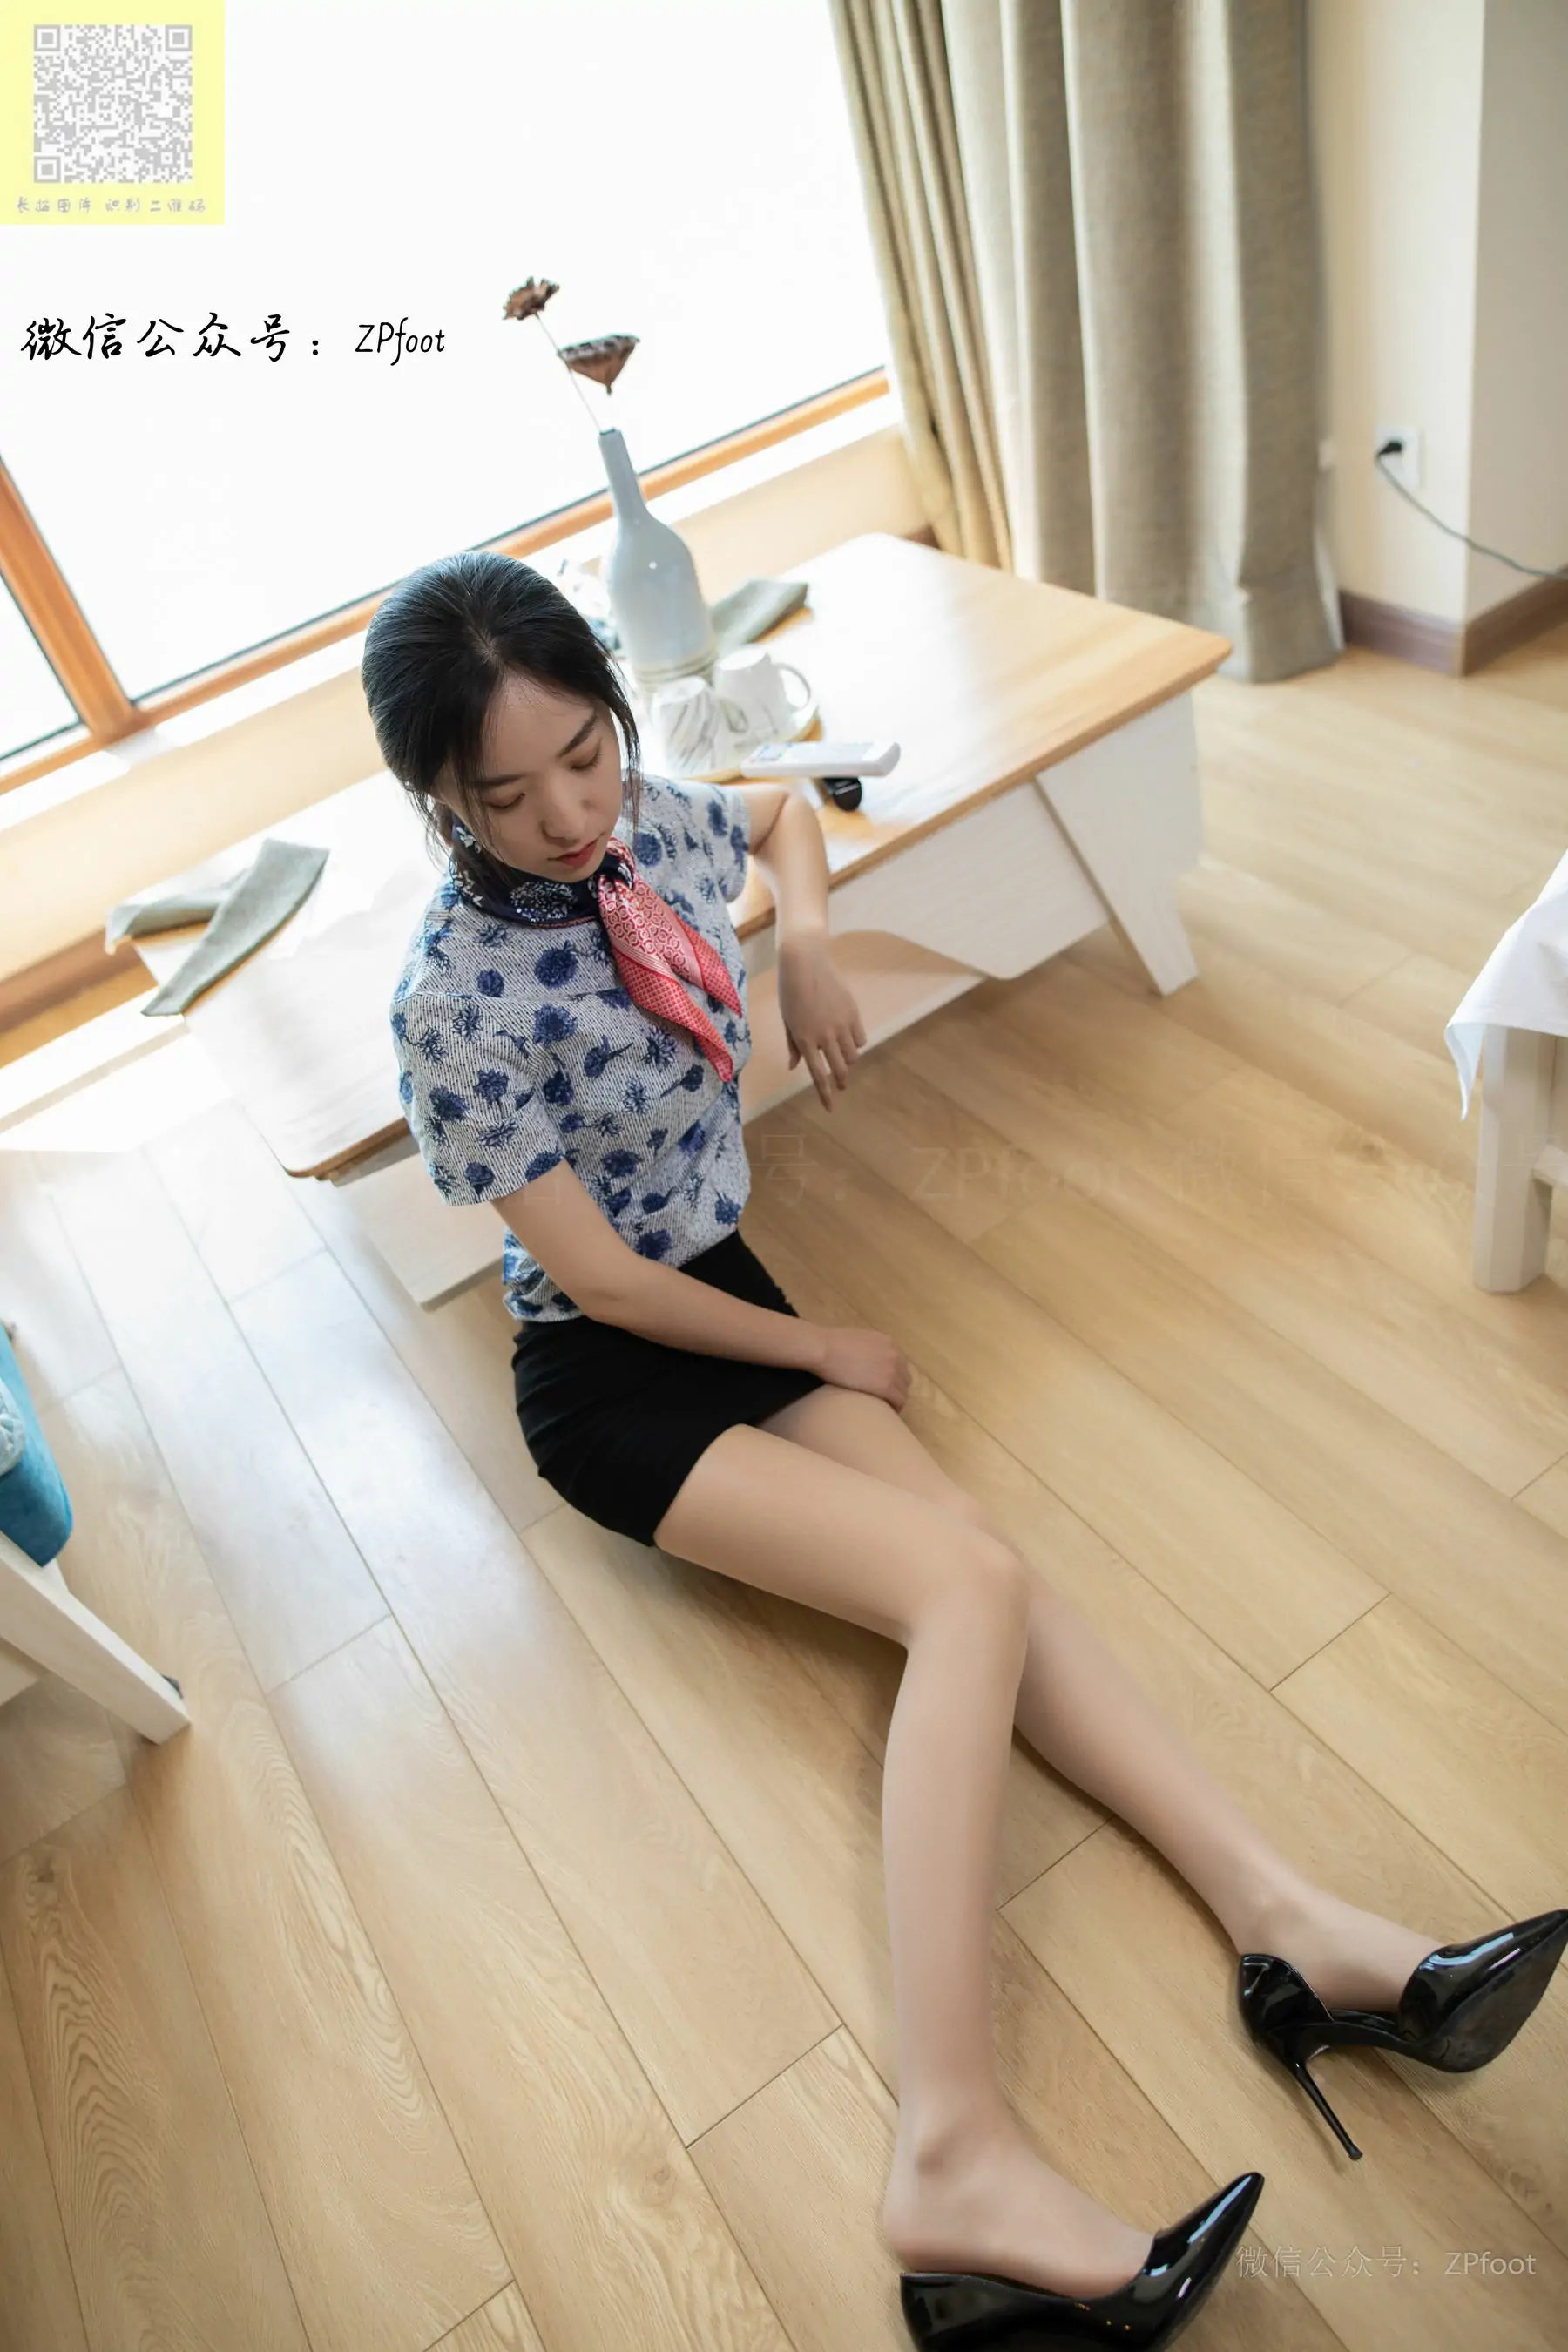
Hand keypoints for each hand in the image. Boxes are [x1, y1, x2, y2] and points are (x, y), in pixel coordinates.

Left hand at [776, 933, 866, 1111]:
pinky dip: (856, 1043)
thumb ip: (793, 1045)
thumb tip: (795, 1066)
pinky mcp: (852, 1012)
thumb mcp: (787, 1020)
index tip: (831, 1108)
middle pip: (840, 1069)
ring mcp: (841, 1024)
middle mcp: (824, 1035)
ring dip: (849, 1061)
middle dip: (841, 1080)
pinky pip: (860, 1038)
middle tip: (841, 1084)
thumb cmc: (790, 991)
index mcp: (804, 1039)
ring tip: (844, 1059)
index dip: (825, 1094)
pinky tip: (850, 1040)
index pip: (818, 1075)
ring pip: (853, 1055)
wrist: (805, 961)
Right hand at [813, 1324, 911, 1410]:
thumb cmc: (833, 1343)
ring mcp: (892, 1371)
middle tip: (884, 1398)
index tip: (885, 1385)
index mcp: (889, 1343)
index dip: (894, 1377)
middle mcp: (895, 1356)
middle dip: (896, 1388)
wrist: (825, 1350)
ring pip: (903, 1392)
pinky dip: (894, 1407)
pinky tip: (885, 1412)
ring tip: (883, 1407)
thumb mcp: (859, 1339)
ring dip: (895, 1399)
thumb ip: (870, 1348)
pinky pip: (898, 1401)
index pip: (901, 1364)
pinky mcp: (886, 1386)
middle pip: (905, 1379)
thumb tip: (867, 1358)